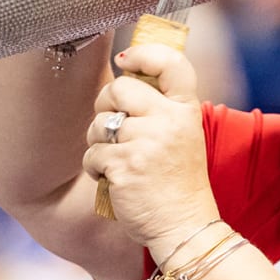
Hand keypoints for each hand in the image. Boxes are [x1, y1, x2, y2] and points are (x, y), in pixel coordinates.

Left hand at [81, 44, 221, 252]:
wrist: (184, 227)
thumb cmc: (178, 183)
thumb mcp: (183, 136)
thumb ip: (162, 108)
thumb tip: (124, 78)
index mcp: (186, 110)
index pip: (170, 63)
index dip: (143, 53)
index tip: (125, 60)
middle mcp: (168, 121)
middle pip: (119, 88)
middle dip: (105, 105)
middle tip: (111, 127)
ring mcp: (146, 143)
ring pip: (99, 123)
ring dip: (98, 141)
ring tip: (115, 160)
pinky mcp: (124, 166)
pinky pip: (92, 153)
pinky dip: (95, 167)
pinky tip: (111, 179)